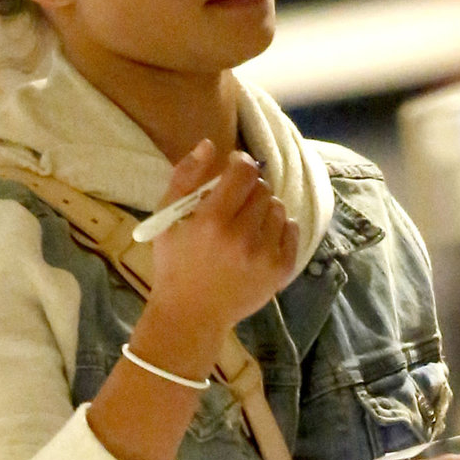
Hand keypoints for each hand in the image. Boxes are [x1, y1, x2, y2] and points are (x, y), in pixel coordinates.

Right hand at [145, 141, 297, 362]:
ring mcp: (264, 256)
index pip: (244, 172)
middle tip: (235, 204)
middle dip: (249, 190)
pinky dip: (280, 228)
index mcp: (212, 221)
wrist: (191, 315)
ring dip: (264, 209)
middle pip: (262, 189)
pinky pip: (292, 231)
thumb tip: (210, 144)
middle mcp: (242, 237)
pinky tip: (262, 237)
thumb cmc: (174, 264)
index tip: (233, 171)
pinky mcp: (280, 271)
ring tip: (247, 223)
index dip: (240, 164)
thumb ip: (185, 178)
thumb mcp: (167, 219)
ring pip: (278, 208)